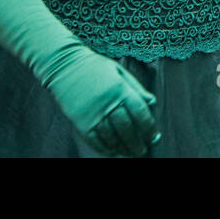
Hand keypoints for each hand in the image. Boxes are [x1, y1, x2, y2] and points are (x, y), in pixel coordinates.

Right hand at [41, 43, 159, 156]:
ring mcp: (93, 113)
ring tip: (130, 153)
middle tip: (142, 150)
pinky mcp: (80, 121)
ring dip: (122, 148)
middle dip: (137, 143)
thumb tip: (152, 103)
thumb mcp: (119, 71)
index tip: (154, 138)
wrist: (65, 65)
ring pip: (112, 137)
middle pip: (127, 128)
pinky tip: (112, 151)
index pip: (140, 112)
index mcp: (120, 88)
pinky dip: (105, 148)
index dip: (149, 128)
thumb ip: (136, 88)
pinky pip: (95, 140)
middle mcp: (108, 102)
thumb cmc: (96, 67)